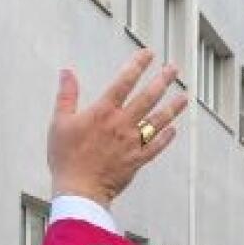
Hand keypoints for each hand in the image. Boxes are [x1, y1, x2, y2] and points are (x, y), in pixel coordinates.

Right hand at [48, 49, 188, 208]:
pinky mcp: (137, 160)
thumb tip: (67, 73)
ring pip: (158, 121)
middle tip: (173, 69)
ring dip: (172, 108)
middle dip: (162, 80)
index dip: (137, 65)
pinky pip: (156, 146)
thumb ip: (66, 96)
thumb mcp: (59, 123)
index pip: (124, 82)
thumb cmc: (66, 158)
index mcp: (103, 112)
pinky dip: (166, 138)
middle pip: (148, 97)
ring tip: (184, 97)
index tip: (148, 54)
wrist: (79, 190)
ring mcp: (132, 143)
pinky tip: (173, 130)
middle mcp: (122, 124)